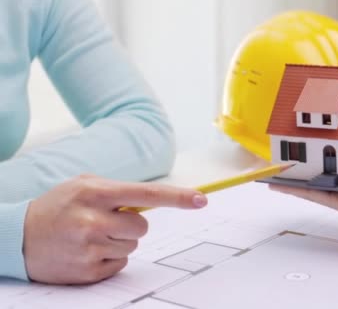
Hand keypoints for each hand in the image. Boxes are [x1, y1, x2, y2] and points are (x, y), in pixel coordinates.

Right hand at [23, 175, 206, 283]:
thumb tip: (155, 201)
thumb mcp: (83, 186)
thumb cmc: (58, 206)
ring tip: (90, 235)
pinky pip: (121, 263)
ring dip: (118, 241)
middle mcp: (92, 219)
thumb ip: (118, 191)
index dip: (177, 197)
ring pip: (133, 246)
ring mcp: (89, 247)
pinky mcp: (88, 270)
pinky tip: (87, 250)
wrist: (18, 238)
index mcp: (95, 192)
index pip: (146, 194)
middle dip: (130, 225)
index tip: (201, 199)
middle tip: (105, 222)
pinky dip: (109, 257)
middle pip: (142, 227)